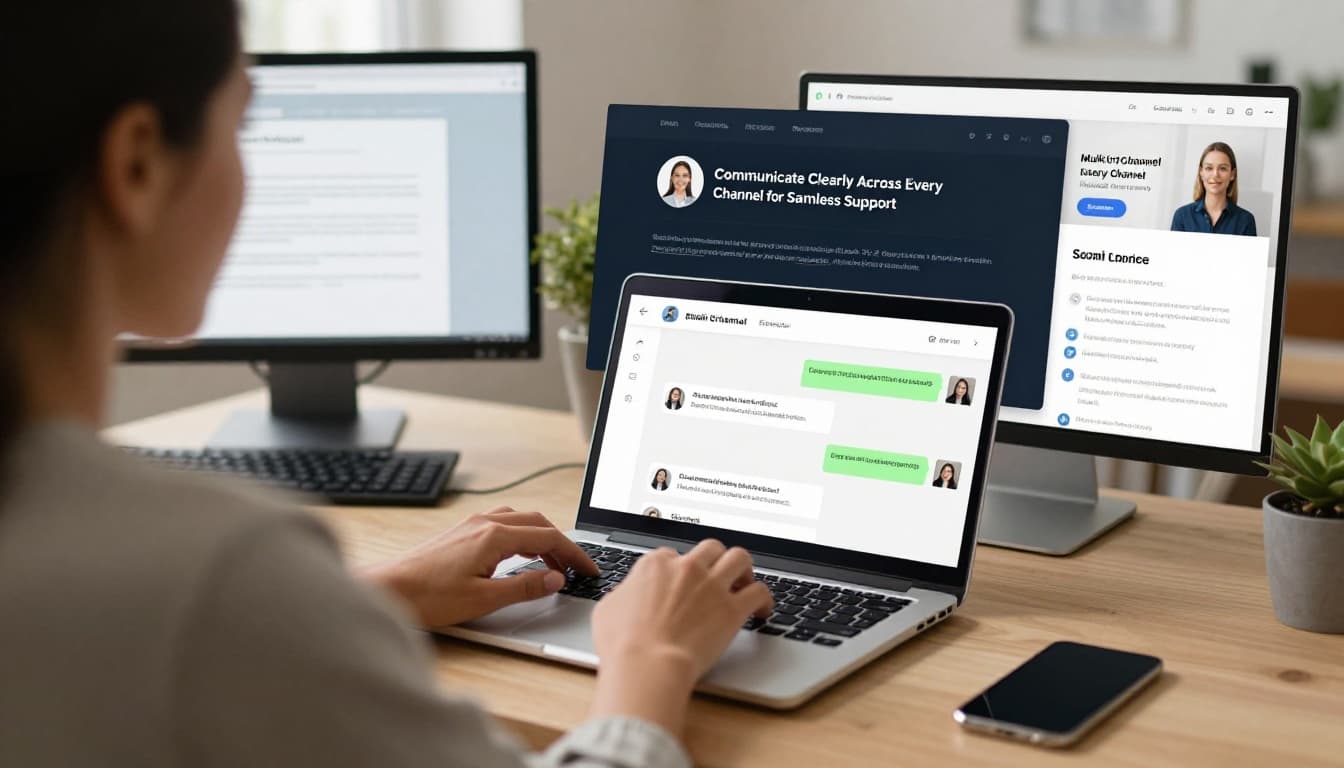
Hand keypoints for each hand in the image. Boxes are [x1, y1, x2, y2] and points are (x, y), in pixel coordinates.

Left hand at [362, 507, 597, 627]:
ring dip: (540, 537)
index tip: (589, 569)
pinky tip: (518, 555)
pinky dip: (520, 536)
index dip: (574, 554)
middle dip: (561, 543)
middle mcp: (484, 523)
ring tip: (551, 562)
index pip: (549, 537)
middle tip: (574, 567)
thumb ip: (524, 586)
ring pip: (519, 520)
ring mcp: (470, 525)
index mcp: (494, 536)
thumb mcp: (484, 599)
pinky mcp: (460, 533)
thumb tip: (555, 578)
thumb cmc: (428, 597)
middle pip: (537, 522)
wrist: (388, 590)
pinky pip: (501, 524)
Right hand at [588, 539, 772, 735]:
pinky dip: (764, 599)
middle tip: (717, 574)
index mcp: (655, 565)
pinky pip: (759, 591)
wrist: (647, 665)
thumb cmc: (623, 643)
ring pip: (740, 558)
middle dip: (715, 559)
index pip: (672, 555)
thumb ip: (623, 594)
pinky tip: (762, 610)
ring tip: (744, 582)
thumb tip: (626, 594)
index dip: (677, 569)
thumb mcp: (608, 609)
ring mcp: (712, 586)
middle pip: (711, 547)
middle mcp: (687, 568)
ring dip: (744, 568)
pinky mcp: (732, 609)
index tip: (681, 582)